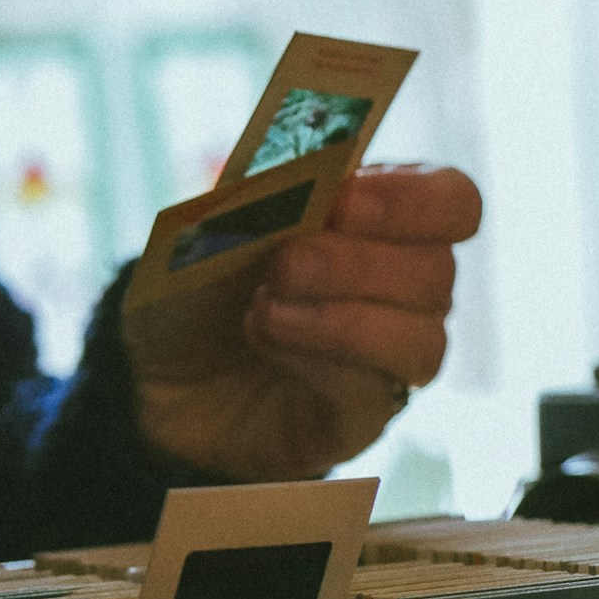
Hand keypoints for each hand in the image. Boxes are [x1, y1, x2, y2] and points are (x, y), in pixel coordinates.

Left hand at [131, 164, 482, 481]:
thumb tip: (307, 180)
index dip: (411, 200)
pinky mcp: (358, 418)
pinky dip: (317, 361)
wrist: (147, 372)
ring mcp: (385, 360)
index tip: (342, 199)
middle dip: (355, 263)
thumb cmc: (194, 288)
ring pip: (421, 340)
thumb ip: (263, 198)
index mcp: (379, 222)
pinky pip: (373, 393)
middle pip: (436, 272)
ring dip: (339, 319)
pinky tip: (264, 339)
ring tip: (262, 308)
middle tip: (282, 264)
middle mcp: (400, 290)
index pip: (452, 204)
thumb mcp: (211, 229)